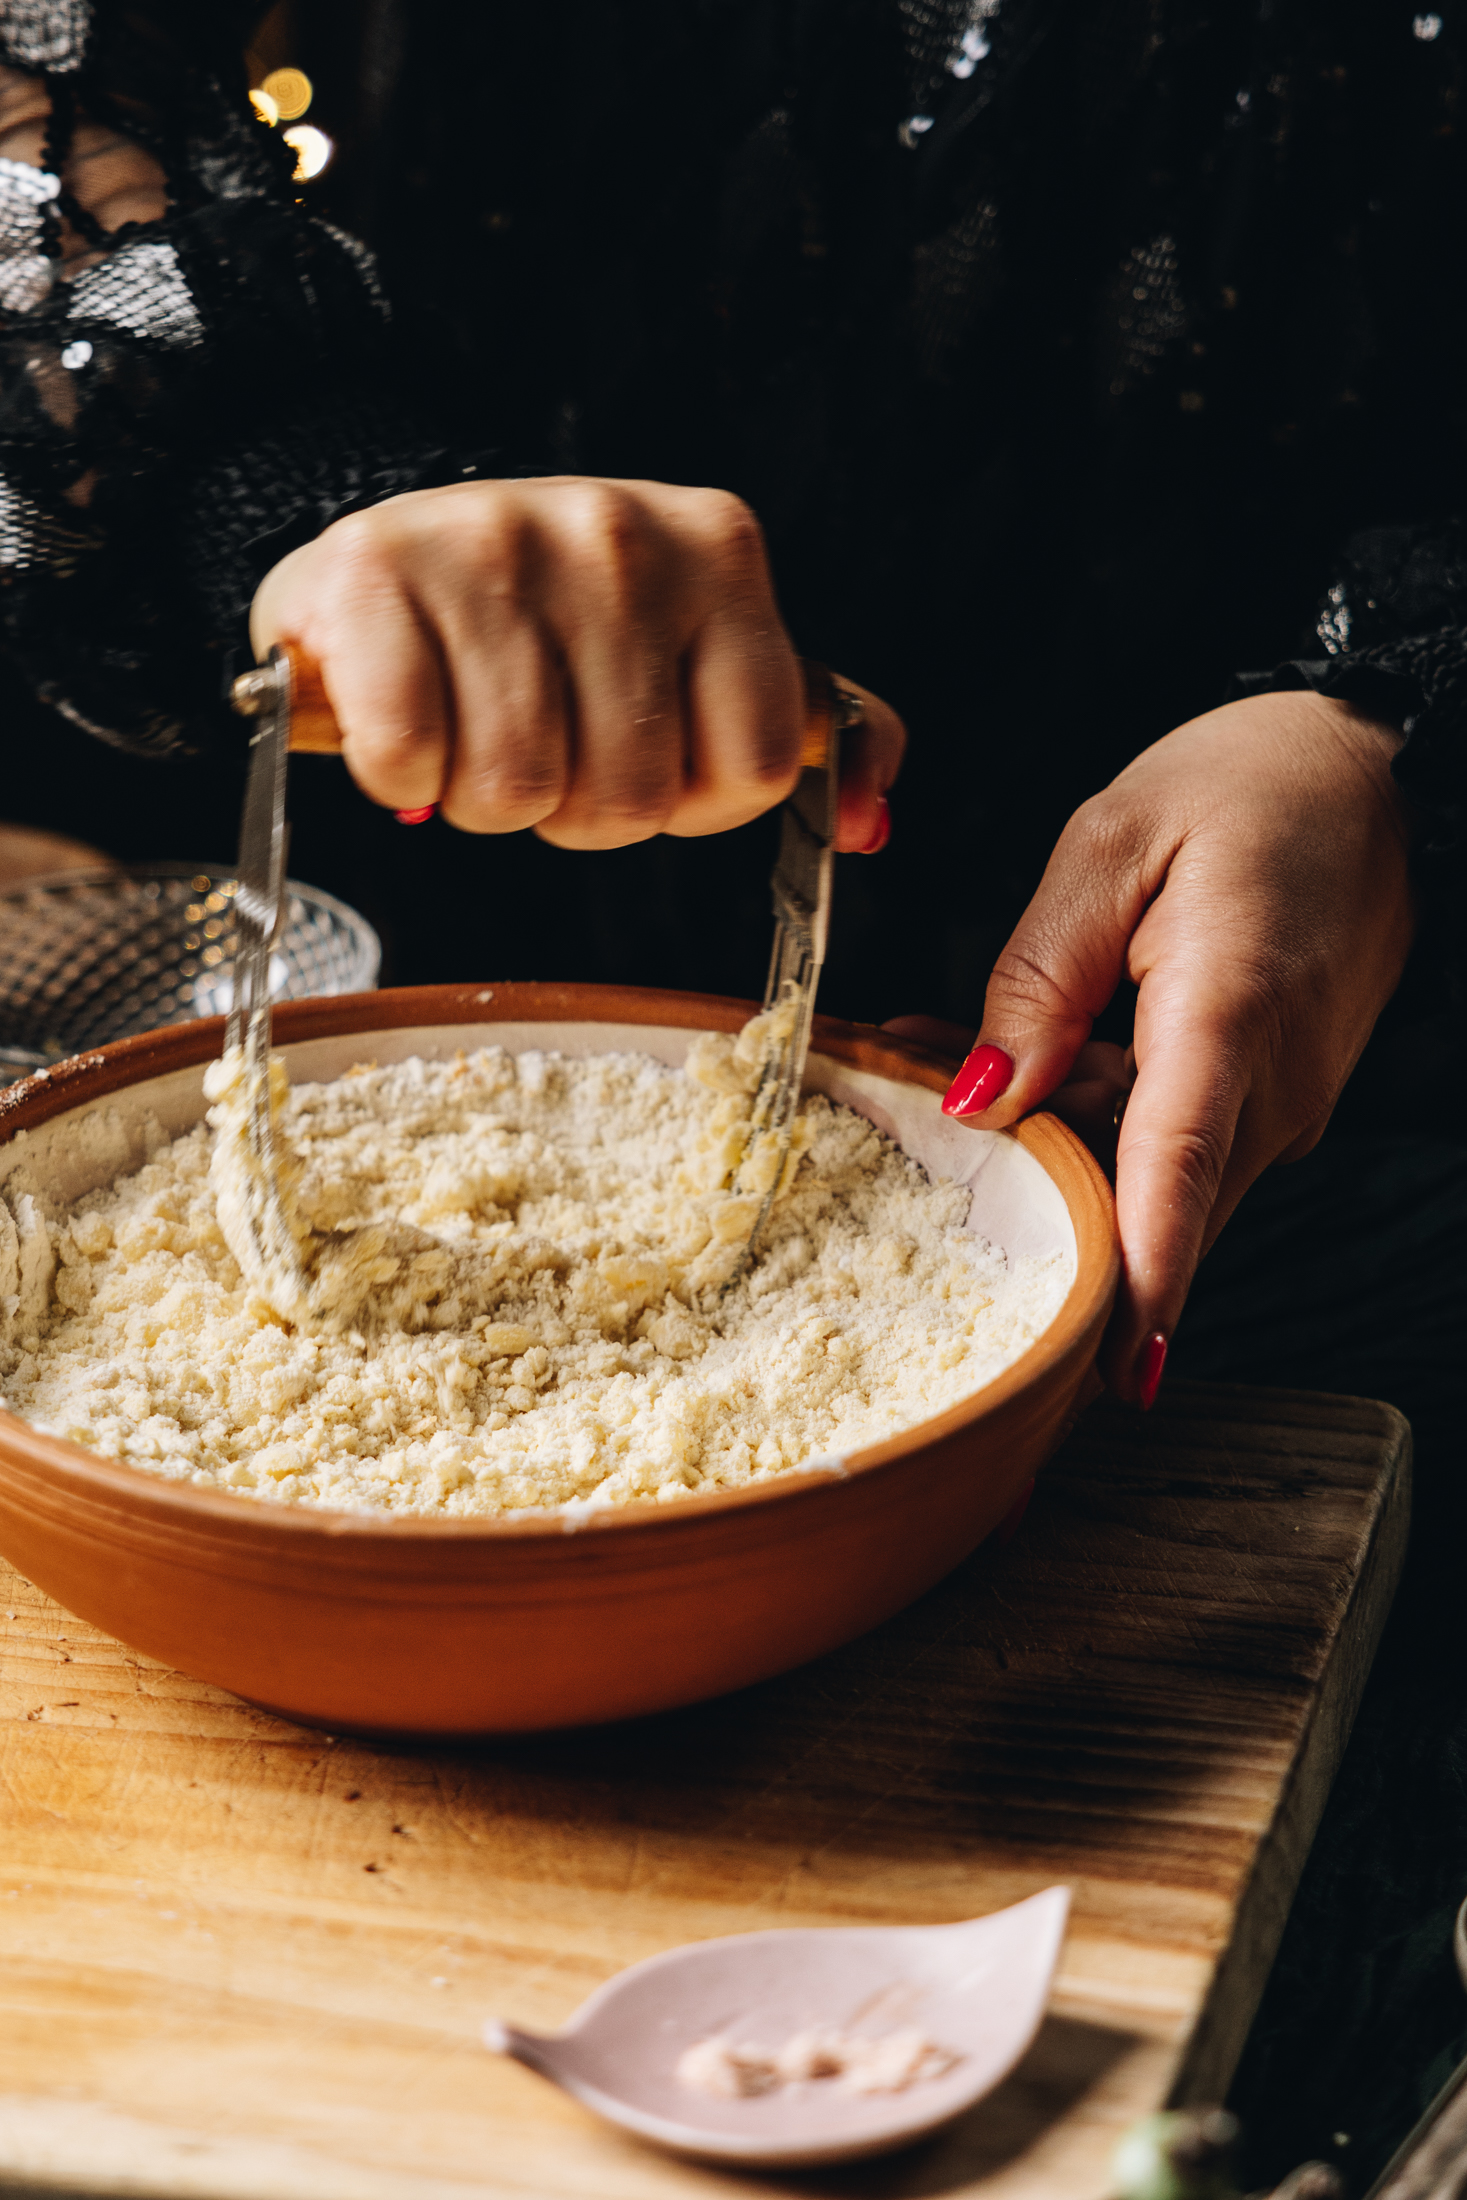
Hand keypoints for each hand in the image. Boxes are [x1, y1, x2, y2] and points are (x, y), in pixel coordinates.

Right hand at [250, 477, 904, 848]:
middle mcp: (620, 532)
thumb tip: (874, 817)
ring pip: (519, 792)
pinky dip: (399, 776)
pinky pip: (412, 761)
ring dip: (481, 799)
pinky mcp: (377, 570)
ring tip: (468, 726)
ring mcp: (497, 543)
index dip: (694, 799)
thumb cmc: (549, 628)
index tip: (642, 753)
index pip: (760, 766)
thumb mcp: (695, 649)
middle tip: (536, 740)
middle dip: (574, 808)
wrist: (385, 559)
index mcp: (720, 551)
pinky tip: (403, 718)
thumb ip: (790, 721)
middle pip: (634, 799)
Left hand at [914, 691, 1416, 1401]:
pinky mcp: (1275, 1097)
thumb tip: (981, 1098)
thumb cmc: (1252, 784)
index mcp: (1230, 1012)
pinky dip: (1097, 1116)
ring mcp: (1285, 1100)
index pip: (1173, 1174)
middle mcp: (1274, 1082)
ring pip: (1152, 1177)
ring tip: (937, 1063)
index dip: (1140, 1281)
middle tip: (911, 1127)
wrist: (1376, 768)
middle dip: (1032, 1194)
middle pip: (1146, 1199)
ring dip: (1053, 1145)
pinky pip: (1176, 1141)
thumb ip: (1038, 978)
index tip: (1109, 1373)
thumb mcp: (1111, 843)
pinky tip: (1025, 1061)